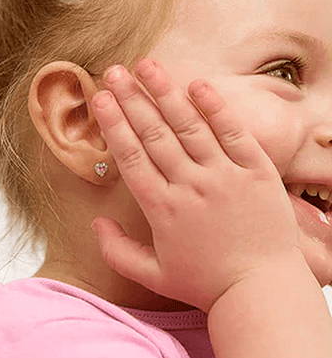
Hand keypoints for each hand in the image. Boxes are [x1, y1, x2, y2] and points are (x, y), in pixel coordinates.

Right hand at [90, 58, 303, 312]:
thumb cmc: (206, 284)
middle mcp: (191, 186)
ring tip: (147, 66)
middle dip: (131, 99)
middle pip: (155, 134)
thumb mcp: (153, 276)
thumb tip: (95, 223)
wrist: (262, 291)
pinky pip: (233, 133)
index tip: (100, 98)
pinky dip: (216, 108)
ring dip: (165, 93)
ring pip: (189, 126)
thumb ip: (117, 251)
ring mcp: (225, 176)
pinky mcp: (256, 172)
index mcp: (163, 209)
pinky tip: (197, 85)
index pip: (131, 157)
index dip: (113, 124)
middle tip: (113, 71)